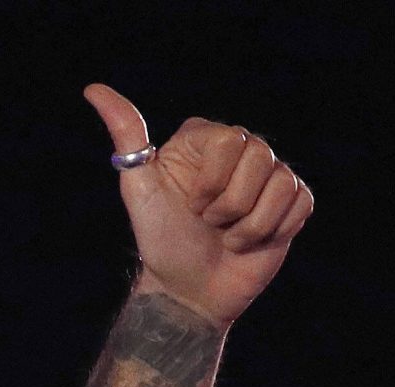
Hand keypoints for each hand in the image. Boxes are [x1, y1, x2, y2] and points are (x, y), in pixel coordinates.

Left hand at [85, 83, 313, 328]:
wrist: (188, 290)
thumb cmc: (162, 240)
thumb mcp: (138, 189)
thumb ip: (127, 136)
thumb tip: (93, 89)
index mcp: (206, 139)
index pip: (230, 140)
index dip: (211, 183)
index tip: (191, 205)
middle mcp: (241, 150)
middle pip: (260, 158)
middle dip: (230, 206)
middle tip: (209, 223)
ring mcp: (270, 175)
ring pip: (283, 184)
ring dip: (250, 225)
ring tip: (228, 236)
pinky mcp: (292, 202)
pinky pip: (301, 203)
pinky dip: (273, 231)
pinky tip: (251, 241)